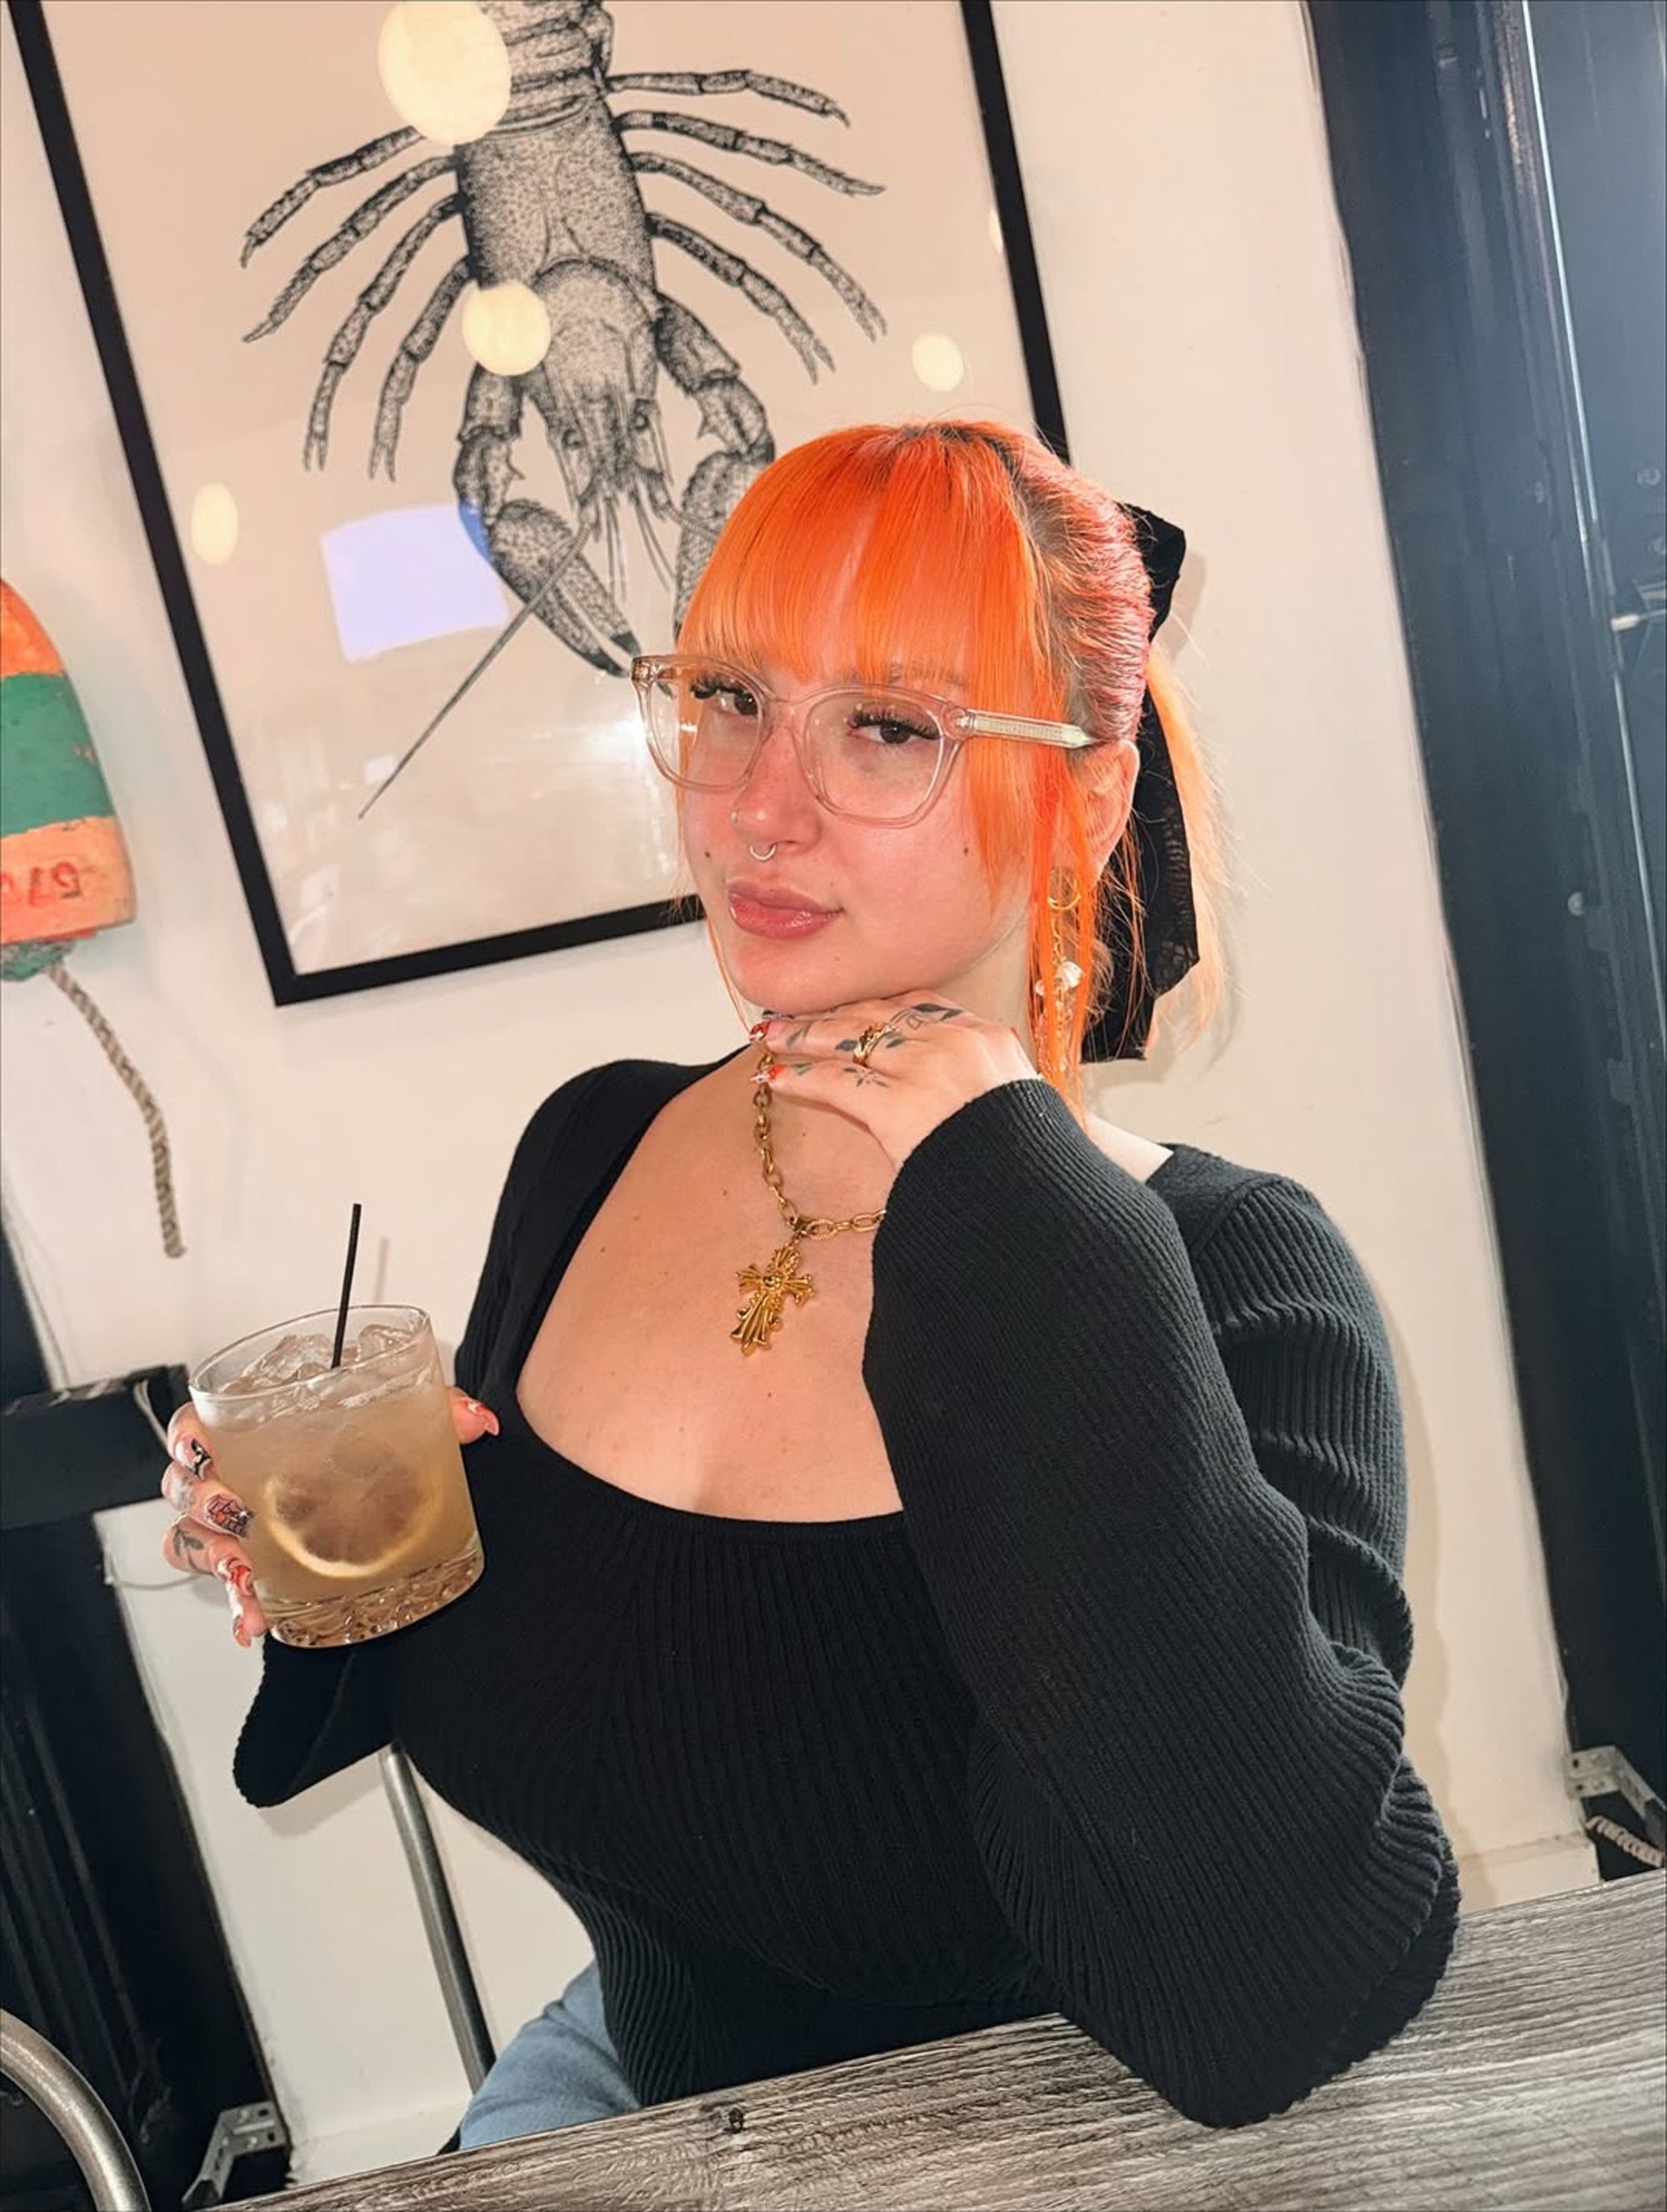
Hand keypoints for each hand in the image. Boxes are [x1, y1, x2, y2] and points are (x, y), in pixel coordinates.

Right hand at [159, 1387, 499, 1644]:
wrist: (402, 1499)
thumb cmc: (382, 1445)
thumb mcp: (410, 1418)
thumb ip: (439, 1409)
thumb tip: (477, 1422)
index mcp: (263, 1427)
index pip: (197, 1424)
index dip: (187, 1438)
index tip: (203, 1451)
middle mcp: (242, 1475)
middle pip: (185, 1486)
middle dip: (202, 1503)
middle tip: (235, 1514)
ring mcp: (246, 1525)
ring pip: (193, 1538)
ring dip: (212, 1556)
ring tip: (244, 1573)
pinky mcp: (262, 1566)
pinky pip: (229, 1587)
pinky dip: (240, 1605)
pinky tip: (255, 1619)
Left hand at [756, 997, 1034, 1169]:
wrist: (1042, 1195)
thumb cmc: (1031, 1165)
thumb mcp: (1017, 1111)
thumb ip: (984, 1092)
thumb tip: (958, 1103)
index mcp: (988, 1038)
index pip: (920, 1005)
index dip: (875, 1007)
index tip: (850, 1009)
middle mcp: (956, 1041)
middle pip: (878, 1013)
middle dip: (833, 1013)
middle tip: (794, 1014)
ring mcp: (927, 1068)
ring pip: (851, 1038)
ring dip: (805, 1035)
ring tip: (770, 1036)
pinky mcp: (900, 1104)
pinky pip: (837, 1081)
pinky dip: (801, 1076)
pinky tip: (774, 1076)